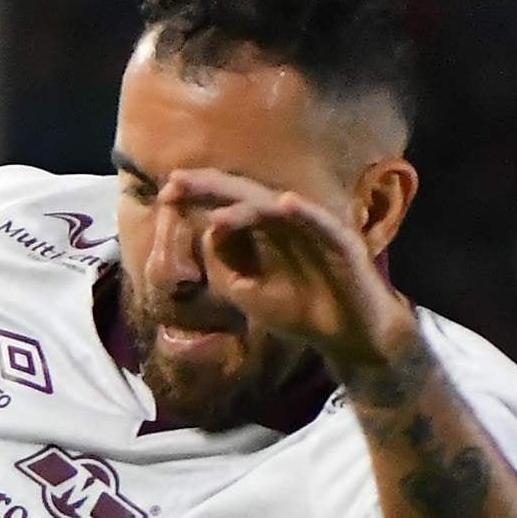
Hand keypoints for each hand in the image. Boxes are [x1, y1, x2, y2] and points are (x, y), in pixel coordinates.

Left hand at [159, 168, 420, 373]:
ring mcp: (316, 230)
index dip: (200, 197)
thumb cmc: (303, 313)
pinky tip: (285, 203)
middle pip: (247, 196)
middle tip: (176, 179)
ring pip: (279, 210)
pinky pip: (323, 225)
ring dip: (249, 205)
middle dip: (212, 188)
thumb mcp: (252, 295)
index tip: (165, 192)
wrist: (350, 337)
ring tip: (217, 207)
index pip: (229, 206)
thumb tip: (208, 237)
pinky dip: (306, 213)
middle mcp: (288, 223)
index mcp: (266, 233)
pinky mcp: (343, 244)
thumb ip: (228, 269)